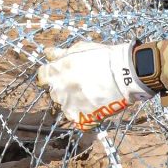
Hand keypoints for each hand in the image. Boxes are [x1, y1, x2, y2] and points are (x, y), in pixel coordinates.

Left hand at [37, 41, 154, 129]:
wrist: (125, 73)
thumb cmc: (103, 56)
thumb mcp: (81, 48)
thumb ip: (61, 53)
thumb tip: (48, 53)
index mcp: (57, 72)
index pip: (43, 75)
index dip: (51, 73)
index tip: (62, 71)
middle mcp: (59, 91)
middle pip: (55, 91)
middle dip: (65, 86)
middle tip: (83, 80)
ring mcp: (70, 106)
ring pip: (66, 104)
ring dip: (74, 99)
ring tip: (92, 90)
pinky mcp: (81, 118)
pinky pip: (77, 117)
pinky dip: (84, 112)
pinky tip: (95, 102)